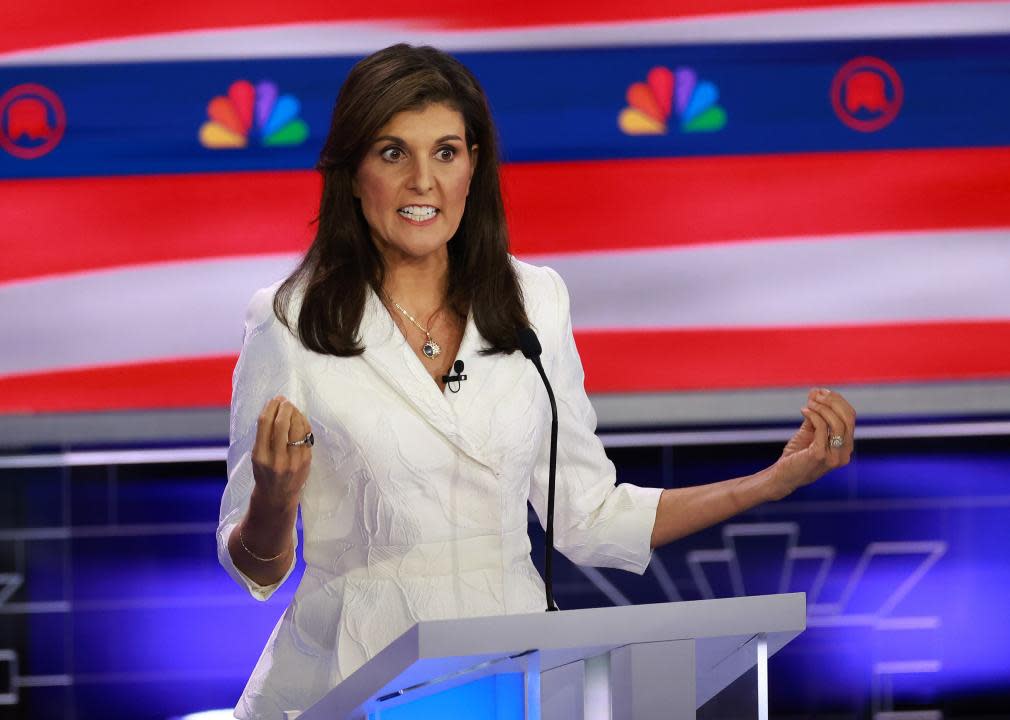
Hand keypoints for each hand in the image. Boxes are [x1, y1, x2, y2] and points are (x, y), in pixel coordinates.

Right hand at [251, 395, 312, 510]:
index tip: (273, 400)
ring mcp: (293, 461)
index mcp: (260, 456)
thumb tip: (274, 409)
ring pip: (297, 428)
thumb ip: (264, 436)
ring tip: (292, 408)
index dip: (270, 408)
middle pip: (281, 424)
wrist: (278, 496)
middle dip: (284, 408)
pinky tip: (300, 418)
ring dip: (295, 413)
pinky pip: (306, 435)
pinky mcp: (306, 461)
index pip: (265, 424)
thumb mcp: (257, 456)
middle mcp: (276, 459)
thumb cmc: (265, 472)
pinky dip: (303, 423)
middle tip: (284, 401)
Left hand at [768, 387, 855, 499]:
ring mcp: (834, 456)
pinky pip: (822, 429)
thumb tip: (816, 391)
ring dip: (822, 408)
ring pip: (837, 423)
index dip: (838, 401)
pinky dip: (813, 415)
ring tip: (809, 404)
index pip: (851, 418)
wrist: (783, 477)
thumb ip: (816, 414)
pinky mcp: (820, 456)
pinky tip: (804, 411)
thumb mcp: (809, 432)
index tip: (822, 391)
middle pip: (848, 419)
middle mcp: (844, 453)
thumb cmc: (796, 456)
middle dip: (833, 402)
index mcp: (846, 447)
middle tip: (816, 394)